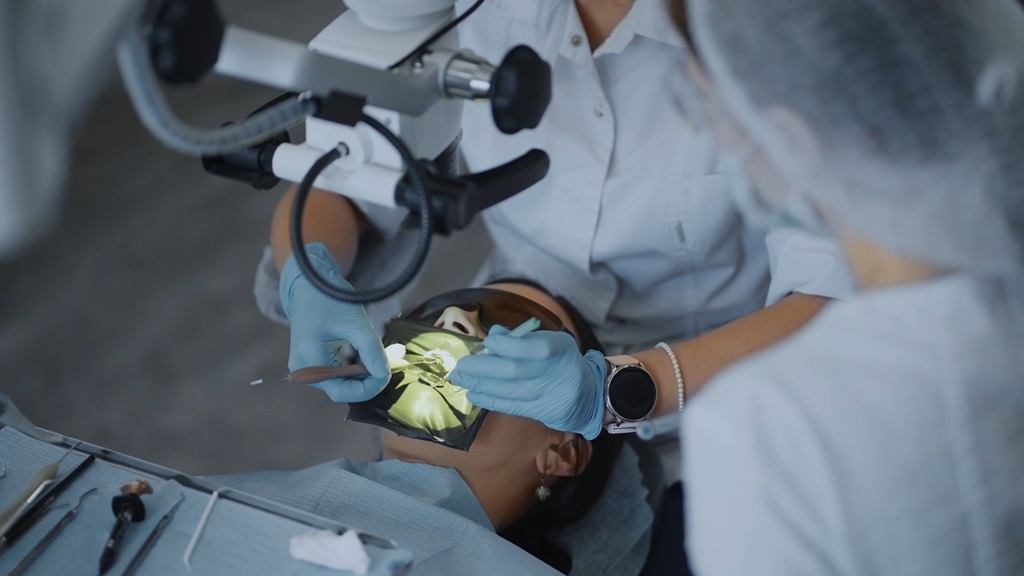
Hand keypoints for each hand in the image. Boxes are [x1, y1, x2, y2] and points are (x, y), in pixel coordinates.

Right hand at [279, 243, 389, 401]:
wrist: (309, 283)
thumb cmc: (330, 300)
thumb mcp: (357, 324)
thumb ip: (372, 352)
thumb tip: (385, 376)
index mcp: (310, 361)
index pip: (342, 392)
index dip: (368, 388)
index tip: (386, 374)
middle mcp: (304, 370)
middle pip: (343, 387)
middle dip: (364, 374)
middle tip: (377, 354)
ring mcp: (306, 366)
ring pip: (342, 379)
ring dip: (358, 366)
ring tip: (358, 341)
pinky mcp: (312, 360)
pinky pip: (337, 370)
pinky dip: (351, 361)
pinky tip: (351, 342)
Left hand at [448, 327, 606, 439]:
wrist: (589, 394)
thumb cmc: (562, 361)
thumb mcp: (550, 341)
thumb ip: (523, 338)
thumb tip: (494, 334)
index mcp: (561, 349)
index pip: (535, 348)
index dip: (508, 345)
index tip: (488, 342)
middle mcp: (558, 373)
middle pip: (516, 371)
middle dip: (483, 368)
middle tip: (460, 365)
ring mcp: (551, 396)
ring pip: (510, 391)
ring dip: (480, 385)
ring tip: (460, 379)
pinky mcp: (543, 413)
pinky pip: (512, 406)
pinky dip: (490, 400)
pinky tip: (474, 394)